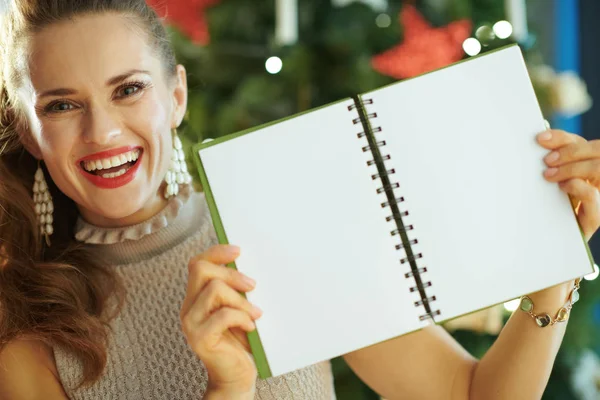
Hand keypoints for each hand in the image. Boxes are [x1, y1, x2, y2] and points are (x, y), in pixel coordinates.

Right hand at [180, 244, 261, 397]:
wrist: (236, 375)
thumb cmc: (241, 341)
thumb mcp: (239, 309)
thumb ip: (237, 290)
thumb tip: (251, 265)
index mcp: (196, 297)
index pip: (197, 263)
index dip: (217, 252)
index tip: (239, 251)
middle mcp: (188, 307)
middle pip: (202, 270)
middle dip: (232, 273)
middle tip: (253, 285)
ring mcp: (191, 323)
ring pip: (214, 289)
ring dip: (241, 300)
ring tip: (255, 313)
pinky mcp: (200, 338)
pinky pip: (223, 315)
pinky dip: (242, 317)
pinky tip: (250, 327)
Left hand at [537, 129, 599, 240]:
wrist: (545, 243)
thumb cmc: (544, 209)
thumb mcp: (545, 183)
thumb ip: (547, 165)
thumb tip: (535, 143)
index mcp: (584, 166)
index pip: (580, 143)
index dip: (562, 137)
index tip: (540, 138)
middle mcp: (595, 178)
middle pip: (595, 150)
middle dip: (569, 151)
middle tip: (546, 160)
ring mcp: (598, 195)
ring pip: (598, 168)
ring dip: (573, 167)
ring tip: (549, 175)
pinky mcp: (595, 216)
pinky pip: (593, 195)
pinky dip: (578, 186)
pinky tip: (563, 186)